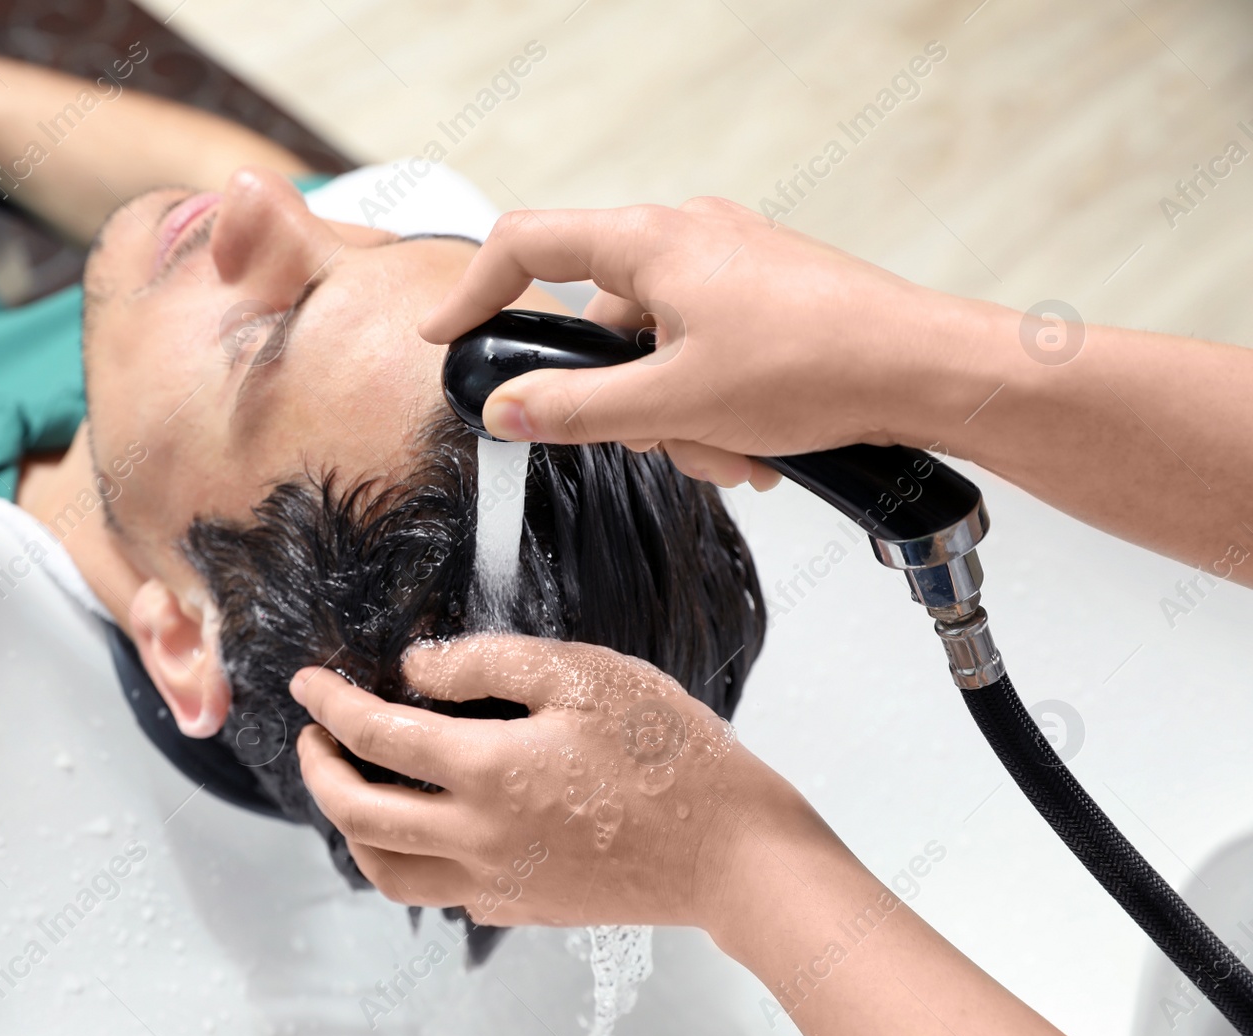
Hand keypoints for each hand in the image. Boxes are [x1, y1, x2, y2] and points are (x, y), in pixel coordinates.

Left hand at [291, 633, 795, 936]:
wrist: (730, 851)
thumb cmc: (666, 751)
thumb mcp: (582, 674)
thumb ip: (486, 665)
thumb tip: (414, 668)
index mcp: (485, 773)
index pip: (374, 737)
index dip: (328, 704)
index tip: (306, 682)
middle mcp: (477, 839)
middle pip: (358, 814)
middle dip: (319, 770)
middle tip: (314, 735)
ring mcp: (498, 883)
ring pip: (387, 871)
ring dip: (350, 828)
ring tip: (352, 786)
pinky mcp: (523, 908)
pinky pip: (440, 892)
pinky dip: (410, 860)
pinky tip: (427, 828)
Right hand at [419, 198, 969, 487]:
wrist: (930, 370)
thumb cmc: (820, 365)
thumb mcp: (674, 404)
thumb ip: (577, 410)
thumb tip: (506, 409)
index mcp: (653, 242)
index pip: (527, 245)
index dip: (474, 291)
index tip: (448, 336)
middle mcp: (688, 238)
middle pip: (600, 324)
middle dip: (623, 403)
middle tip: (661, 442)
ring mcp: (730, 266)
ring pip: (658, 353)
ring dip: (680, 419)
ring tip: (736, 453)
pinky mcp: (764, 298)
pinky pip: (704, 354)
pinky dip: (716, 407)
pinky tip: (758, 445)